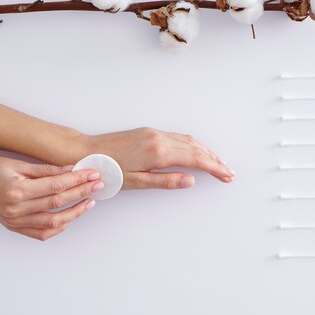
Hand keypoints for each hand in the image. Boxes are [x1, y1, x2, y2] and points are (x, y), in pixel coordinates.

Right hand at [0, 155, 102, 239]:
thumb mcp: (16, 163)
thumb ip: (45, 169)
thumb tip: (71, 169)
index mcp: (18, 190)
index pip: (56, 186)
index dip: (77, 180)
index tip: (92, 174)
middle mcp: (17, 209)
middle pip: (57, 203)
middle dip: (81, 192)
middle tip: (98, 185)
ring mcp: (15, 221)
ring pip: (52, 222)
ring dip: (74, 213)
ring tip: (89, 202)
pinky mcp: (14, 227)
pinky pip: (40, 233)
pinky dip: (57, 228)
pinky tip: (69, 218)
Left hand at [76, 127, 235, 189]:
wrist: (85, 152)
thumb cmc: (108, 171)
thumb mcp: (137, 182)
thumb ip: (166, 181)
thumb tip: (191, 181)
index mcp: (158, 152)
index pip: (195, 159)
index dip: (214, 168)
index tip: (226, 175)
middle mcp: (159, 138)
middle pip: (196, 147)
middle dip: (214, 160)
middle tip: (228, 172)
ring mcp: (154, 133)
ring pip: (188, 140)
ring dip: (205, 151)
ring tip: (217, 163)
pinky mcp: (148, 132)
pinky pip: (177, 137)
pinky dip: (192, 145)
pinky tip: (196, 151)